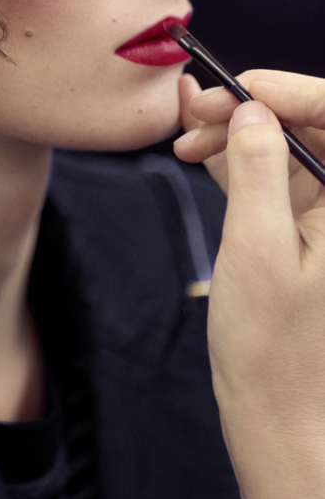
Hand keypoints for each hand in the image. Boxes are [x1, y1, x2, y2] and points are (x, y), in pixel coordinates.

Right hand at [175, 71, 324, 498]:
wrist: (273, 410)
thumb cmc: (272, 346)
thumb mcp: (256, 250)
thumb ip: (258, 172)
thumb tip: (252, 111)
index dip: (292, 92)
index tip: (239, 88)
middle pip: (310, 129)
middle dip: (254, 109)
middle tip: (197, 111)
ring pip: (285, 146)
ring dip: (238, 132)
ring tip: (188, 134)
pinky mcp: (301, 228)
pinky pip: (272, 175)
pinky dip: (236, 159)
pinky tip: (201, 154)